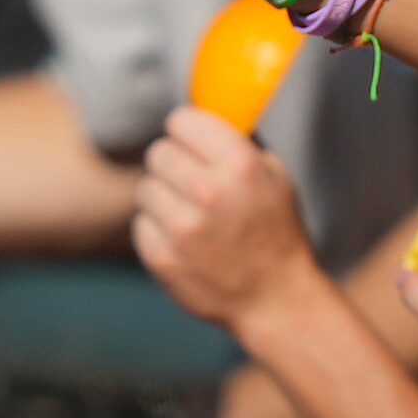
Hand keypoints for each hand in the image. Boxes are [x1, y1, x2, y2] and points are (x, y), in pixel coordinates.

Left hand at [130, 107, 321, 332]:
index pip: (182, 121)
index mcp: (239, 164)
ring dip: (163, 197)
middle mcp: (209, 191)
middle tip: (190, 182)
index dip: (187, 132)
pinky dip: (157, 229)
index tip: (192, 143)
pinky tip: (182, 240)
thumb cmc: (276, 232)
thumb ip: (238, 144)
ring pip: (145, 188)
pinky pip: (141, 223)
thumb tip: (200, 119)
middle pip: (159, 151)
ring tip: (188, 213)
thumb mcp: (275, 176)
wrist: (275, 298)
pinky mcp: (163, 258)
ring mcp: (183, 228)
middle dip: (173, 164)